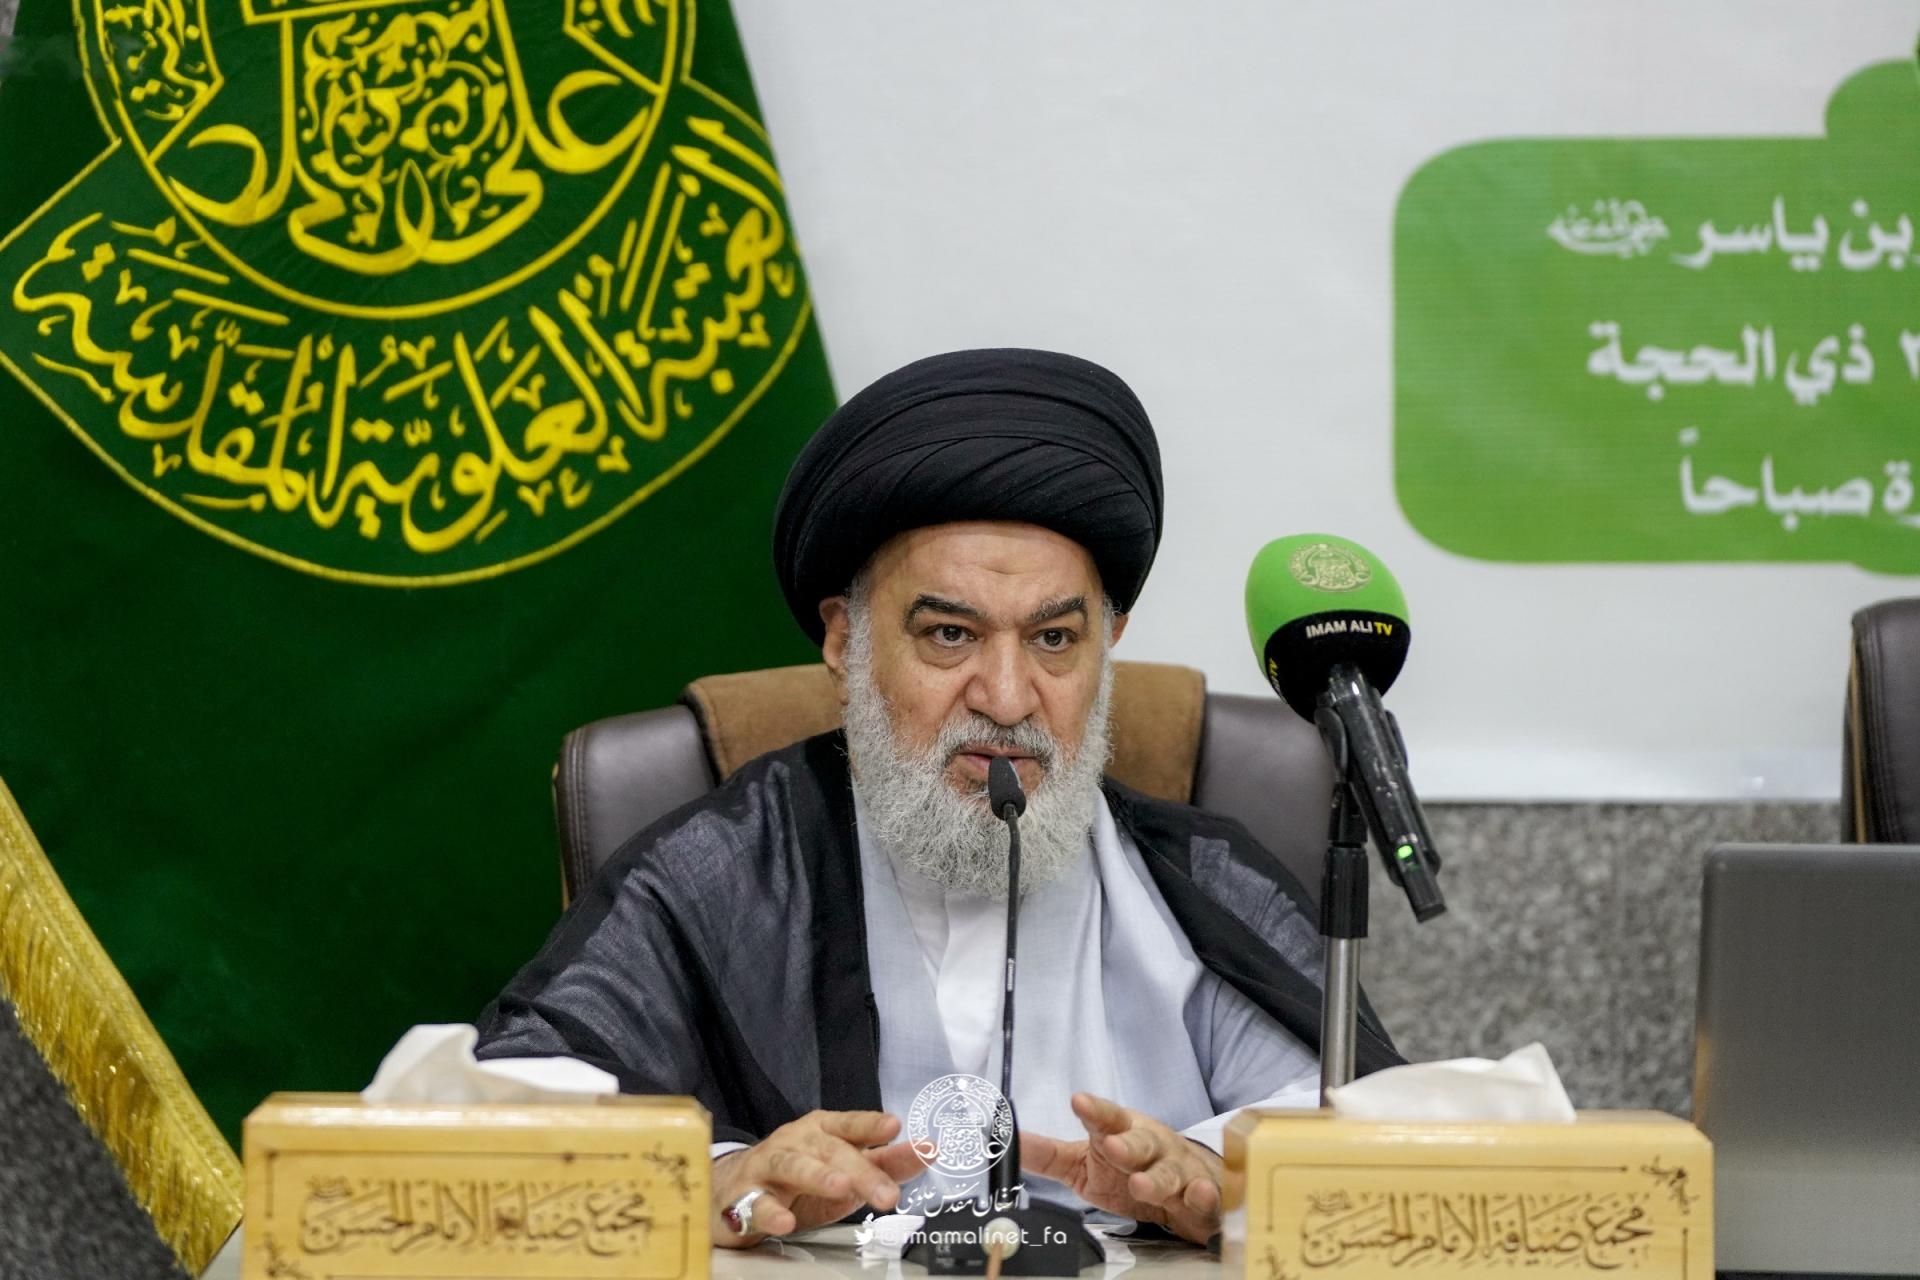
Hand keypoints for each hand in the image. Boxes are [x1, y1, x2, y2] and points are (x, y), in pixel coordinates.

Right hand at [711, 1110, 925, 1247]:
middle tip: (887, 1194)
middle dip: (860, 1171)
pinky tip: (786, 1221)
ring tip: (840, 1187)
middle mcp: (796, 1142)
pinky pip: (757, 1204)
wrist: (733, 1189)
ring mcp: (768, 1166)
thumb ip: (886, 1164)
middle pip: (829, 1151)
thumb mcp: (846, 1172)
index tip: (894, 1127)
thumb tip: (929, 1151)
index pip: (850, 1125)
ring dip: (817, 1176)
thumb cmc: (798, 1179)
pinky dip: (771, 1212)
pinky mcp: (744, 1196)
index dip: (870, 1125)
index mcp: (822, 1131)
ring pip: (793, 1167)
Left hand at [1019, 1093, 1223, 1243]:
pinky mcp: (1199, 1199)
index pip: (1107, 1118)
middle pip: (1141, 1141)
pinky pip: (1204, 1198)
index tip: (1077, 1101)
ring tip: (1141, 1184)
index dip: (1093, 1110)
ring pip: (1170, 1173)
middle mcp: (1152, 1146)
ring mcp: (1179, 1171)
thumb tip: (1007, 1142)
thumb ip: (1049, 1155)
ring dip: (1157, 1178)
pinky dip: (1203, 1197)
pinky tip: (1198, 1195)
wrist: (1187, 1186)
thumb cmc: (1130, 1168)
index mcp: (1123, 1132)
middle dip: (1127, 1143)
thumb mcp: (1084, 1162)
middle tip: (1111, 1146)